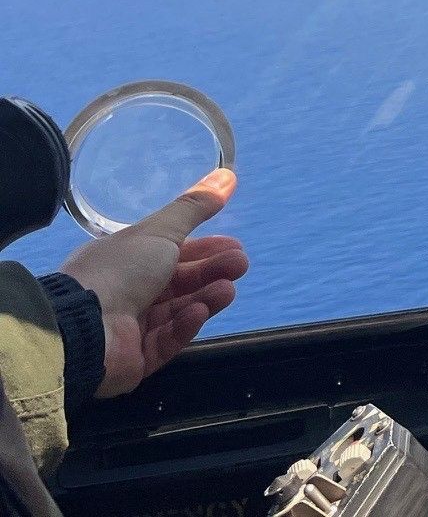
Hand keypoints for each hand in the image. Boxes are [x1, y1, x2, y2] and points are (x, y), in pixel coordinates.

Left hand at [58, 169, 247, 396]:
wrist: (81, 328)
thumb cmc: (118, 271)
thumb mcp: (160, 231)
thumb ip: (194, 208)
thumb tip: (227, 176)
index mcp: (125, 261)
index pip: (172, 254)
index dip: (205, 249)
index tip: (234, 246)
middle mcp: (127, 293)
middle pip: (180, 283)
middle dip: (212, 272)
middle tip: (239, 265)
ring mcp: (131, 328)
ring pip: (179, 311)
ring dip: (205, 297)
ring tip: (226, 290)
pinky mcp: (137, 359)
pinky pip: (168, 341)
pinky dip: (185, 325)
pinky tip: (198, 312)